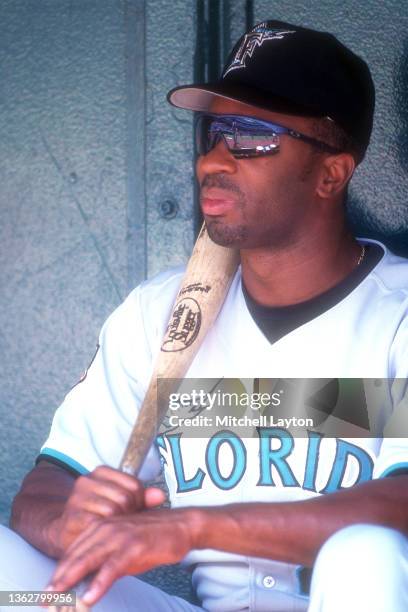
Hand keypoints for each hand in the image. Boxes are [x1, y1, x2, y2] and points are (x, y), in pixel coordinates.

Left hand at [47, 508, 200, 605]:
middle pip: (75, 557)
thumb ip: (103, 562)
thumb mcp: (123, 550)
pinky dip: (99, 583)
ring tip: (57, 601)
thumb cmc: (152, 538)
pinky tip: (89, 598)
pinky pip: (111, 567)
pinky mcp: (133, 545)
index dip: (59, 574)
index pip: (73, 553)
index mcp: (101, 528)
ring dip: (71, 582)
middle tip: (45, 601)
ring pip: (88, 561)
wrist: (182, 526)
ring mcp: (119, 536)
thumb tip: (85, 584)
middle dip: (58, 581)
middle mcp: (106, 529)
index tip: (47, 594)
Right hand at [49, 466, 165, 553]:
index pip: (134, 485)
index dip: (138, 502)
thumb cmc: (99, 516)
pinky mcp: (71, 517)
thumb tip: (160, 496)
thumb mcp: (122, 503)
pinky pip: (99, 524)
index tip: (131, 512)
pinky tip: (103, 537)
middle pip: (125, 497)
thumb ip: (142, 498)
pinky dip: (105, 533)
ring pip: (113, 511)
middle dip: (129, 515)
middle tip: (123, 524)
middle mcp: (87, 480)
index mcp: (101, 472)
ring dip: (117, 525)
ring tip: (112, 530)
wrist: (66, 533)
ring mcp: (77, 498)